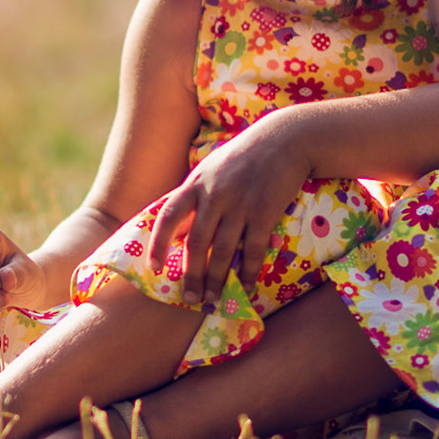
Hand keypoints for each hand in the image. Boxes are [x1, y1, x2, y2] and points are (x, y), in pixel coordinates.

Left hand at [148, 115, 311, 310]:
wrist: (283, 139)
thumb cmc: (243, 158)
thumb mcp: (211, 170)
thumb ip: (194, 196)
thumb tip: (176, 230)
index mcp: (195, 183)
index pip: (168, 216)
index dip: (158, 243)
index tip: (154, 267)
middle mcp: (214, 194)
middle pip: (196, 241)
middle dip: (191, 274)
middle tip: (190, 298)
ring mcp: (239, 203)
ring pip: (223, 250)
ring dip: (216, 279)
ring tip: (212, 298)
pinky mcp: (264, 211)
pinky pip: (252, 249)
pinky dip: (247, 271)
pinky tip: (245, 285)